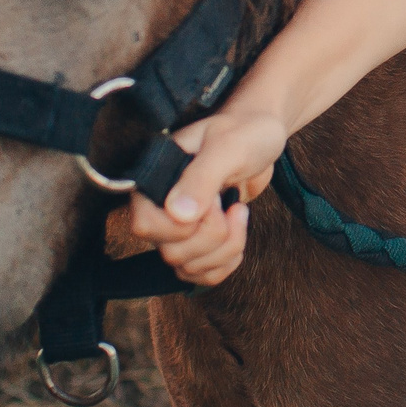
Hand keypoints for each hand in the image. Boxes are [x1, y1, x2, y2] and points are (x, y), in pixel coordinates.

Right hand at [127, 106, 290, 286]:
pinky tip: (239, 234)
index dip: (183, 226)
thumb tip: (177, 213)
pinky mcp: (197, 239)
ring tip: (239, 213)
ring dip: (224, 249)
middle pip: (171, 252)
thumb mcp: (227, 148)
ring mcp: (177, 226)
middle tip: (230, 205)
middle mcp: (160, 206)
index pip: (145, 225)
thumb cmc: (244, 133)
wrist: (261, 138)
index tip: (214, 202)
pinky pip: (201, 274)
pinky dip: (225, 264)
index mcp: (155, 179)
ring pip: (186, 266)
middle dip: (213, 236)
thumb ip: (202, 178)